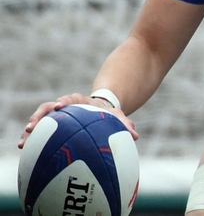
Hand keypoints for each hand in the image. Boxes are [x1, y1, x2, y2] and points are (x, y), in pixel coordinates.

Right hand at [18, 93, 138, 148]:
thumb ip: (125, 124)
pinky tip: (25, 150)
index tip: (58, 106)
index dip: (63, 102)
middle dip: (38, 117)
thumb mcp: (117, 117)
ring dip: (30, 129)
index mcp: (79, 102)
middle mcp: (64, 107)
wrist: (100, 112)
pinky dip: (32, 139)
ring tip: (22, 143)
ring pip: (39, 120)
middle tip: (31, 128)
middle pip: (47, 108)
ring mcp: (56, 116)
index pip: (69, 99)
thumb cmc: (107, 115)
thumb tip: (135, 135)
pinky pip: (40, 131)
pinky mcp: (52, 125)